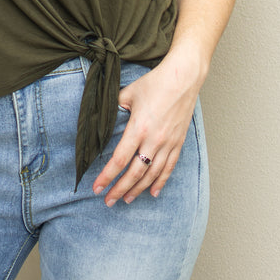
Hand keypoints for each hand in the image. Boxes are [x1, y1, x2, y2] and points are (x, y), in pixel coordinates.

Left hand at [93, 45, 204, 205]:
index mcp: (139, 128)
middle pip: (135, 173)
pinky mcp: (178, 143)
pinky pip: (168, 168)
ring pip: (152, 174)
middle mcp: (154, 140)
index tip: (97, 188)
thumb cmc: (155, 83)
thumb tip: (107, 118)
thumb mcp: (128, 94)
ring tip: (126, 199)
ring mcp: (168, 143)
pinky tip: (153, 193)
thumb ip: (116, 108)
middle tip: (108, 201)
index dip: (107, 176)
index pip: (120, 159)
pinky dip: (160, 182)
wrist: (183, 78)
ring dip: (138, 189)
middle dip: (120, 189)